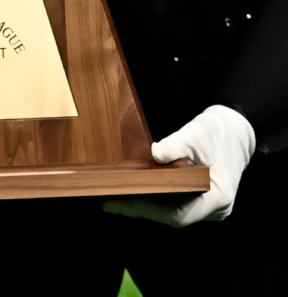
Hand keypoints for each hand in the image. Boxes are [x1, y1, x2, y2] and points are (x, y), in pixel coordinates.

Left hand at [103, 105, 254, 227]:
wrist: (236, 132)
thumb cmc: (217, 132)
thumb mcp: (197, 133)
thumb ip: (176, 145)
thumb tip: (155, 153)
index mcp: (218, 197)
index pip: (180, 214)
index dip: (151, 210)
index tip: (127, 201)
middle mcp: (215, 209)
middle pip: (174, 217)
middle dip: (143, 209)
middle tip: (113, 203)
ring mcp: (210, 207)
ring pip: (174, 213)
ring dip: (147, 206)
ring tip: (118, 199)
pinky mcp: (202, 201)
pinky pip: (177, 205)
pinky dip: (157, 200)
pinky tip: (138, 193)